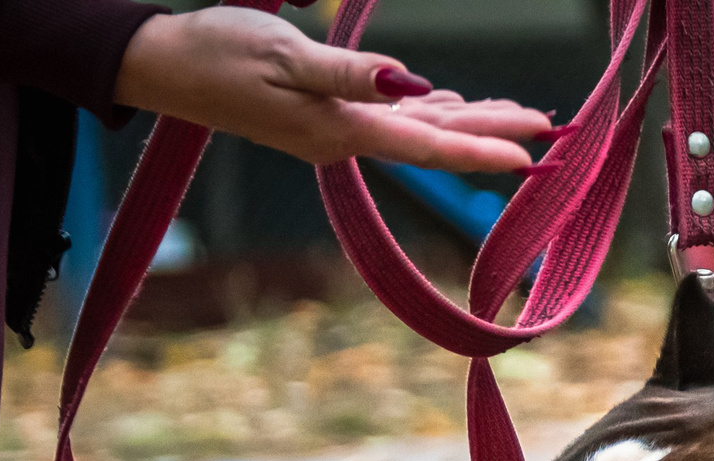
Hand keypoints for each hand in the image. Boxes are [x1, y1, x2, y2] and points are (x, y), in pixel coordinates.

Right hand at [115, 8, 549, 172]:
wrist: (164, 65)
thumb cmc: (220, 52)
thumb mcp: (287, 55)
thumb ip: (348, 74)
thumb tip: (408, 84)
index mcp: (341, 129)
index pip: (428, 145)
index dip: (483, 150)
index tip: (532, 155)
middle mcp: (346, 138)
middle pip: (435, 140)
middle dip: (494, 133)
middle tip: (549, 127)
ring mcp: (335, 130)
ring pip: (419, 129)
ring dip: (470, 124)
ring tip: (520, 116)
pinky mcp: (324, 116)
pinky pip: (392, 119)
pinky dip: (429, 113)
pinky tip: (452, 106)